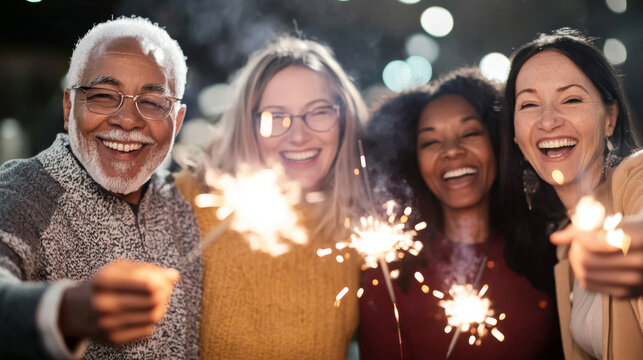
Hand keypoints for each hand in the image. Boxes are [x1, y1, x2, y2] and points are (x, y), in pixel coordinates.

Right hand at [58, 259, 179, 346]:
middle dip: (165, 292)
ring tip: (156, 299)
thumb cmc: (103, 285)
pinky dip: (151, 320)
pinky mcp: (114, 340)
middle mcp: (104, 304)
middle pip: (154, 300)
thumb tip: (174, 276)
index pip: (148, 283)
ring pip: (153, 315)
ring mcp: (108, 324)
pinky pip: (147, 330)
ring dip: (161, 306)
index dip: (163, 281)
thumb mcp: (119, 269)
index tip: (164, 279)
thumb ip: (148, 269)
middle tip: (164, 288)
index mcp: (104, 281)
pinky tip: (144, 312)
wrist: (75, 310)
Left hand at [551, 213, 642, 296]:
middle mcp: (641, 262)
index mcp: (641, 238)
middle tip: (578, 241)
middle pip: (587, 260)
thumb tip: (555, 238)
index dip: (579, 237)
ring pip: (585, 274)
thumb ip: (584, 226)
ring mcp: (635, 281)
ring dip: (575, 260)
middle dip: (575, 248)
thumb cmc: (631, 229)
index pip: (598, 242)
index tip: (577, 233)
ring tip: (582, 250)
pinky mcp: (626, 293)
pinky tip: (589, 262)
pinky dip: (581, 272)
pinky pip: (589, 284)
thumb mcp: (614, 220)